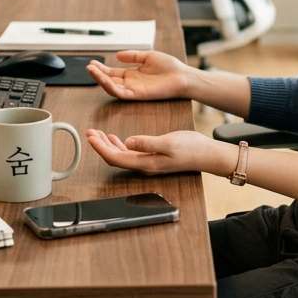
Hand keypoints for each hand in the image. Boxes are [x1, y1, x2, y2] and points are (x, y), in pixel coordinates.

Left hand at [85, 129, 231, 175]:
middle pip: (114, 158)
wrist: (207, 154)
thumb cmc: (192, 148)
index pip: (115, 158)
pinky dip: (119, 145)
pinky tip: (116, 138)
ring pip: (121, 156)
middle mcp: (144, 165)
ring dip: (107, 145)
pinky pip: (130, 153)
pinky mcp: (152, 157)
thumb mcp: (168, 142)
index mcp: (145, 162)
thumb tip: (128, 141)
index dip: (100, 148)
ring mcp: (148, 162)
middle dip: (100, 146)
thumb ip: (147, 143)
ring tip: (98, 133)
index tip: (91, 136)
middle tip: (90, 132)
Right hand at [87, 50, 190, 100]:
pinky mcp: (138, 95)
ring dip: (100, 80)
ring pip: (112, 87)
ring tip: (92, 71)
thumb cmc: (170, 68)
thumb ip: (132, 56)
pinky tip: (104, 79)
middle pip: (109, 80)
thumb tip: (117, 55)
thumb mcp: (147, 56)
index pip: (112, 73)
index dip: (102, 69)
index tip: (93, 62)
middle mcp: (131, 83)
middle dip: (97, 74)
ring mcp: (134, 90)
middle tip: (89, 67)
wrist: (183, 76)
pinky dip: (110, 86)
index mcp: (132, 75)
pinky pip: (121, 93)